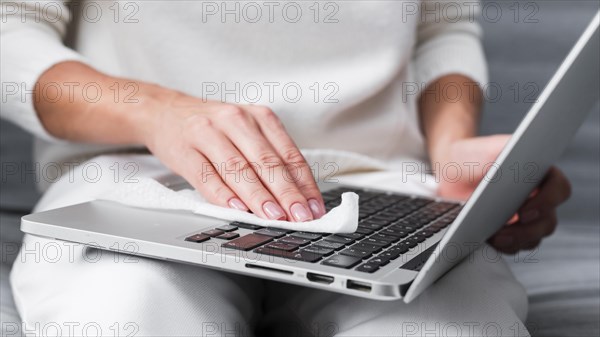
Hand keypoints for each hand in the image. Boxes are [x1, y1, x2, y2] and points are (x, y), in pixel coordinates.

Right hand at [140, 91, 324, 221]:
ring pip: (239, 169)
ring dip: (259, 197)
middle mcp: (237, 121)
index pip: (289, 154)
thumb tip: (296, 197)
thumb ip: (270, 158)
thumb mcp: (247, 132)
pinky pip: (207, 177)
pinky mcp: (185, 150)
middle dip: (287, 194)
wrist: (165, 112)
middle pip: (267, 162)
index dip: (305, 184)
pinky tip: (238, 209)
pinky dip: (224, 196)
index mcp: (259, 116)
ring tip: (274, 217)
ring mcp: (209, 134)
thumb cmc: (213, 128)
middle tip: (301, 217)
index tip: (315, 208)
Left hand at [436, 135, 570, 253]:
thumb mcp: (484, 150)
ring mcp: (525, 216)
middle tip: (504, 232)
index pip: (559, 188)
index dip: (547, 202)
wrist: (451, 172)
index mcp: (539, 172)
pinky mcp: (510, 230)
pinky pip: (517, 245)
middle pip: (548, 220)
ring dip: (517, 241)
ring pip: (534, 236)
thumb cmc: (471, 157)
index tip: (523, 211)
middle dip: (528, 230)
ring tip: (495, 238)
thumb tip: (512, 167)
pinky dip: (506, 246)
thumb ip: (500, 154)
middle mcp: (537, 196)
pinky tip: (490, 242)